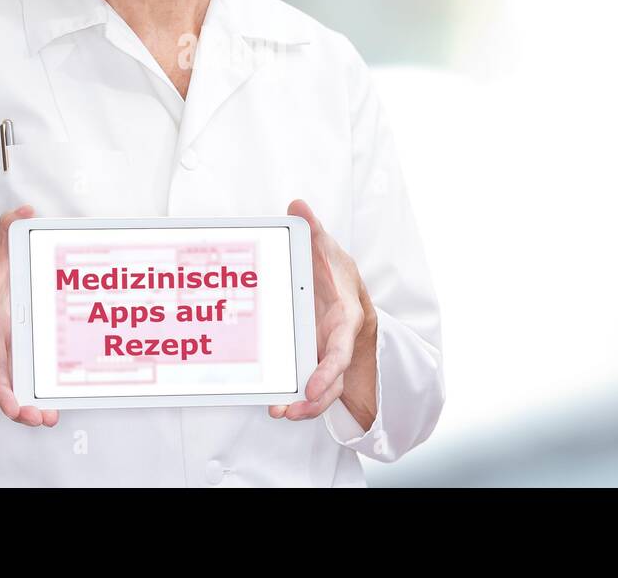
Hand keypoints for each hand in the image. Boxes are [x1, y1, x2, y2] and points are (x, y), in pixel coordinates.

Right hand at [0, 204, 58, 427]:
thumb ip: (6, 229)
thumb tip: (23, 211)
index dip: (1, 386)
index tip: (11, 406)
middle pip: (5, 381)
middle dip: (18, 405)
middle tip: (39, 419)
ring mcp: (9, 350)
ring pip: (17, 383)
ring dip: (30, 404)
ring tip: (49, 419)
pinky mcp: (22, 350)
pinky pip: (29, 374)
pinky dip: (39, 389)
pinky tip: (56, 402)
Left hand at [269, 199, 376, 424]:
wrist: (343, 287)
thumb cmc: (334, 273)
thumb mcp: (327, 250)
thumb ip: (314, 231)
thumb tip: (298, 205)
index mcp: (343, 320)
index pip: (339, 351)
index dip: (328, 370)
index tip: (313, 385)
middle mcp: (335, 343)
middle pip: (330, 381)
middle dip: (312, 399)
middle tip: (288, 410)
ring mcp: (322, 354)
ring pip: (320, 390)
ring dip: (303, 405)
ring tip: (280, 412)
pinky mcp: (308, 359)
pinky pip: (305, 383)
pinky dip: (293, 396)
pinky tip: (274, 402)